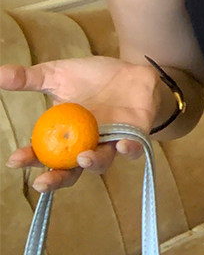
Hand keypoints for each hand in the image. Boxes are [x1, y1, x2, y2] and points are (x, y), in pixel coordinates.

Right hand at [1, 56, 159, 192]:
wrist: (132, 72)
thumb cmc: (94, 78)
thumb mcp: (59, 74)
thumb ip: (31, 78)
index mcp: (64, 136)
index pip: (43, 154)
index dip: (29, 159)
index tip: (15, 159)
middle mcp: (86, 146)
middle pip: (68, 172)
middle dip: (55, 180)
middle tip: (42, 182)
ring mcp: (111, 144)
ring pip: (100, 164)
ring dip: (92, 164)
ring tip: (83, 158)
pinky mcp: (136, 136)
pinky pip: (134, 150)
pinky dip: (129, 150)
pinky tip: (123, 145)